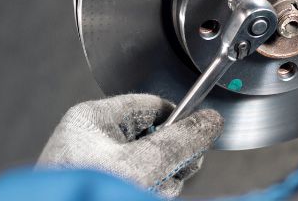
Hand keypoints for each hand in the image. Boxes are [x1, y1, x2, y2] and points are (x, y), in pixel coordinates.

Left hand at [37, 94, 223, 196]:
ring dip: (162, 181)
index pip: (153, 105)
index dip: (180, 122)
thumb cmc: (87, 196)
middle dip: (170, 160)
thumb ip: (179, 142)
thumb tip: (210, 121)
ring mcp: (99, 167)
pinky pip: (143, 182)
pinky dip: (151, 191)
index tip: (198, 137)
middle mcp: (94, 140)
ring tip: (148, 192)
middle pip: (157, 137)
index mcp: (93, 119)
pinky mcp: (106, 186)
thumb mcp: (141, 165)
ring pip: (153, 164)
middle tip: (168, 175)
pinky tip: (144, 197)